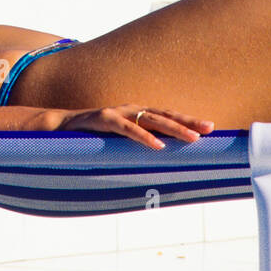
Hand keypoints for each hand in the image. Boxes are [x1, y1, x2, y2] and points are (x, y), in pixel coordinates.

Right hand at [54, 105, 214, 149]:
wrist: (59, 128)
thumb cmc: (92, 137)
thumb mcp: (120, 140)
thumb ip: (137, 146)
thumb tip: (162, 161)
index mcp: (136, 114)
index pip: (167, 116)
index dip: (187, 120)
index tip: (212, 127)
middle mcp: (130, 110)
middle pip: (165, 114)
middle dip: (188, 121)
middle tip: (210, 129)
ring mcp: (117, 112)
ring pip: (151, 118)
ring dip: (174, 128)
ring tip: (193, 138)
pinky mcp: (103, 119)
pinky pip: (127, 129)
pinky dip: (144, 137)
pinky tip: (158, 146)